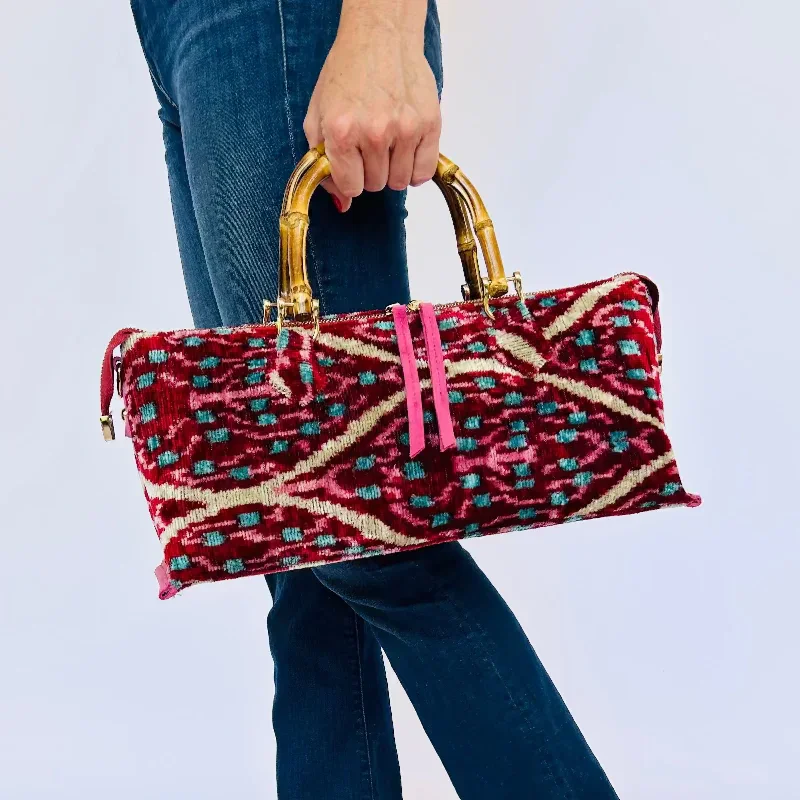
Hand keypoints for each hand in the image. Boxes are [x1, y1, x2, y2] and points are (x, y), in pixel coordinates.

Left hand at [303, 0, 440, 211]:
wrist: (380, 37)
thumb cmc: (346, 74)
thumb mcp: (318, 116)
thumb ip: (321, 162)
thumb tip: (342, 204)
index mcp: (341, 131)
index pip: (350, 187)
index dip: (349, 178)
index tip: (351, 163)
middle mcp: (374, 133)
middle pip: (375, 185)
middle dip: (370, 171)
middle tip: (369, 145)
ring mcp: (405, 129)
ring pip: (399, 183)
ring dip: (393, 170)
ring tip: (388, 144)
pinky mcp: (430, 124)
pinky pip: (424, 173)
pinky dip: (415, 169)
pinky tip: (407, 151)